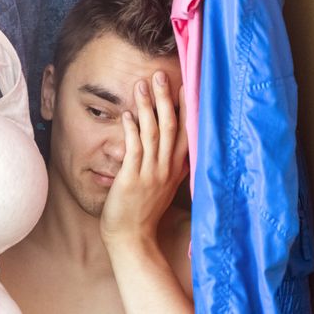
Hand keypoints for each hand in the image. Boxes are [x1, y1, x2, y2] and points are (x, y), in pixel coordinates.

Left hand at [100, 71, 188, 246]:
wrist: (132, 238)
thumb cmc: (144, 212)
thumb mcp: (164, 187)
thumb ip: (171, 167)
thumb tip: (176, 150)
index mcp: (175, 169)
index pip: (185, 132)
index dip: (185, 108)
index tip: (185, 85)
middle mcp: (166, 168)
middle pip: (170, 127)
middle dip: (166, 99)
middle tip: (160, 75)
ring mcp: (150, 173)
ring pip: (153, 133)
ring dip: (148, 107)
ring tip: (142, 85)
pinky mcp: (132, 179)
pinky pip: (134, 149)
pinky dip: (132, 130)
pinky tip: (128, 114)